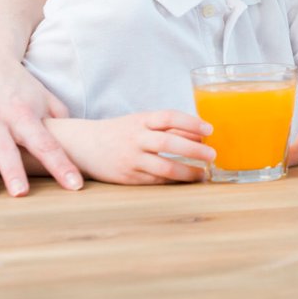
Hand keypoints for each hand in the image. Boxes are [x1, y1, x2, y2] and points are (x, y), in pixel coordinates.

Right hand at [0, 61, 82, 197]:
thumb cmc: (18, 84)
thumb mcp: (44, 96)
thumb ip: (61, 119)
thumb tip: (83, 141)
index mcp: (24, 113)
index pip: (46, 143)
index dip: (61, 164)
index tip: (75, 185)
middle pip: (7, 149)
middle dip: (15, 171)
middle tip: (21, 194)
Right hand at [58, 111, 214, 185]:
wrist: (84, 145)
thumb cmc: (121, 131)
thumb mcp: (142, 122)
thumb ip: (169, 127)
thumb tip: (202, 133)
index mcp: (141, 120)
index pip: (169, 117)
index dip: (191, 122)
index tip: (210, 130)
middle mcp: (135, 138)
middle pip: (168, 143)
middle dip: (193, 149)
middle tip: (213, 154)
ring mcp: (131, 159)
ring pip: (163, 166)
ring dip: (187, 171)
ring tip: (204, 174)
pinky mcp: (128, 177)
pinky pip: (155, 180)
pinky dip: (173, 181)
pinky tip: (186, 180)